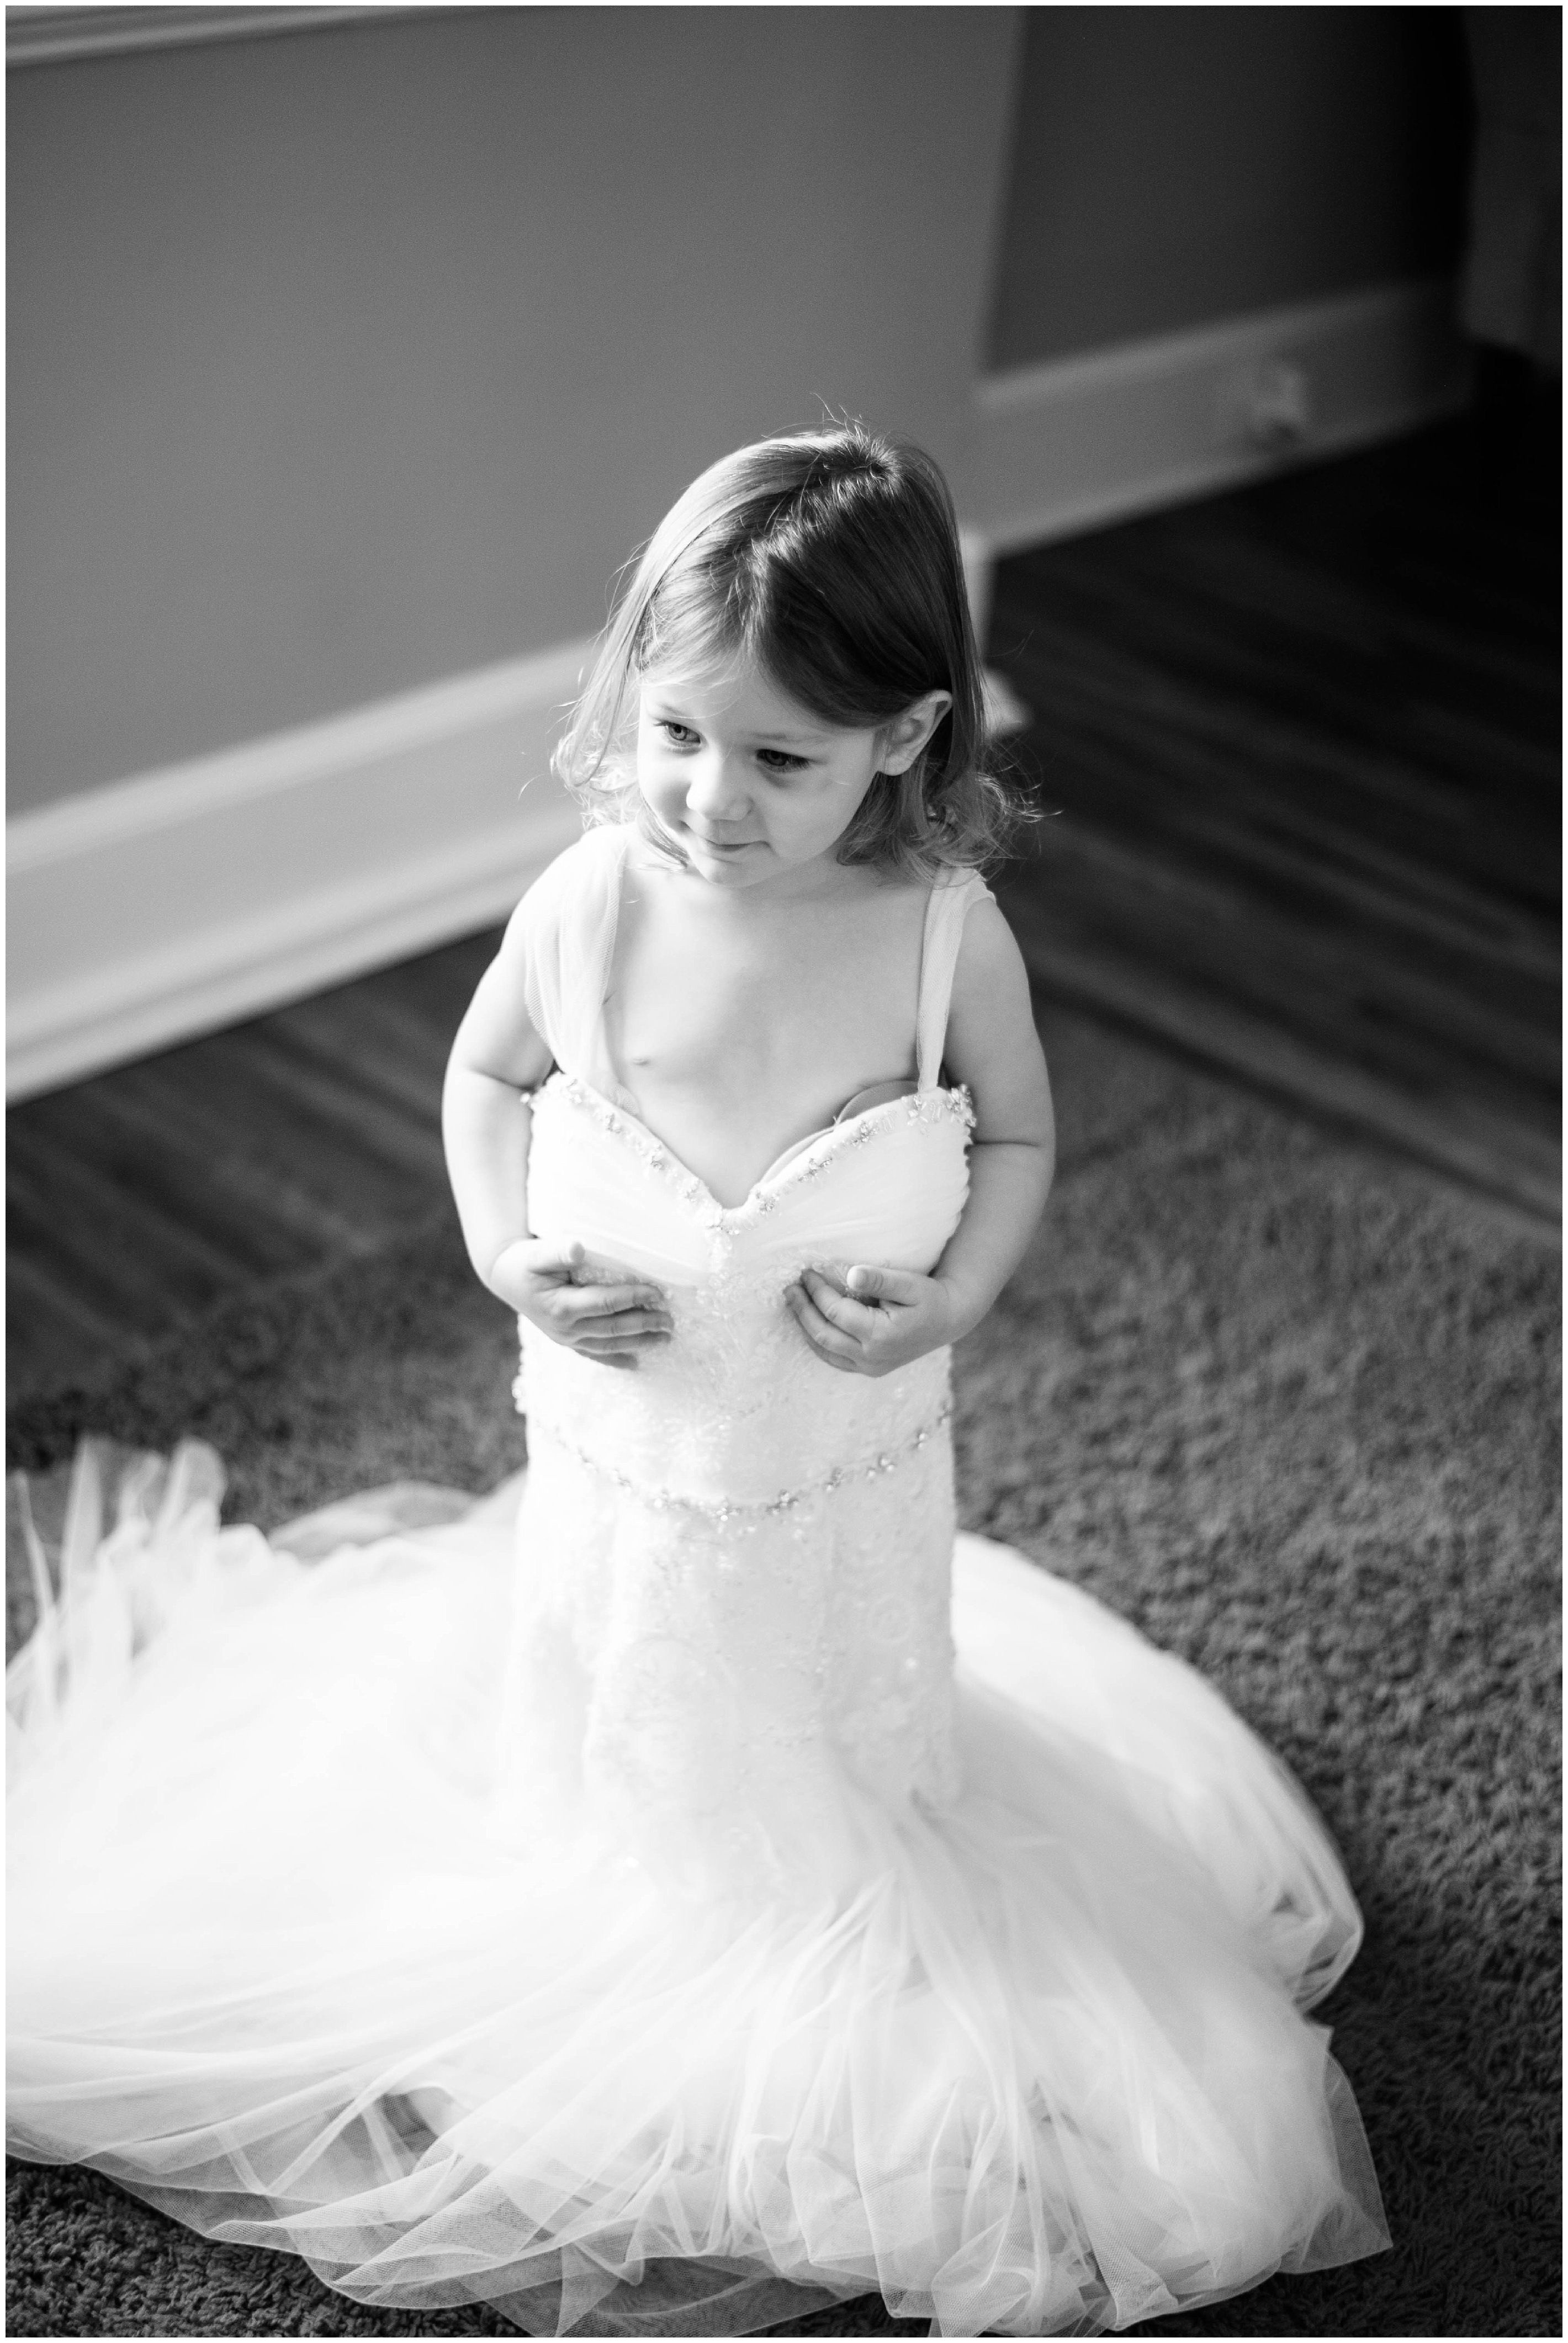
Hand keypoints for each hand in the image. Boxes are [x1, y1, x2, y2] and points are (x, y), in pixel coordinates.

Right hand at [489, 1238, 672, 1370]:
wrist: (505, 1278)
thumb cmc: (524, 1262)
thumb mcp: (537, 1252)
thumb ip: (558, 1250)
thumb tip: (579, 1248)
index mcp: (562, 1307)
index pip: (606, 1304)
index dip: (633, 1298)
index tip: (658, 1292)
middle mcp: (566, 1329)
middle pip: (613, 1330)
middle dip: (645, 1326)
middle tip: (670, 1321)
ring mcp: (567, 1339)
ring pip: (609, 1346)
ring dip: (639, 1344)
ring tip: (665, 1339)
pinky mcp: (567, 1342)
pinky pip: (595, 1354)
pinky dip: (616, 1359)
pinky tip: (636, 1363)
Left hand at [784, 1263, 957, 1376]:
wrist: (949, 1320)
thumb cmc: (930, 1298)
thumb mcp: (910, 1284)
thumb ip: (881, 1280)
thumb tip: (851, 1275)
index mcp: (880, 1336)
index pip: (835, 1312)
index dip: (817, 1291)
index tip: (806, 1272)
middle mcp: (872, 1358)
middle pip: (823, 1335)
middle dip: (802, 1310)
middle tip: (789, 1288)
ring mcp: (870, 1368)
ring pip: (825, 1351)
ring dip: (805, 1327)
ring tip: (793, 1303)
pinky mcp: (869, 1370)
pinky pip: (835, 1359)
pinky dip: (818, 1342)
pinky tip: (810, 1323)